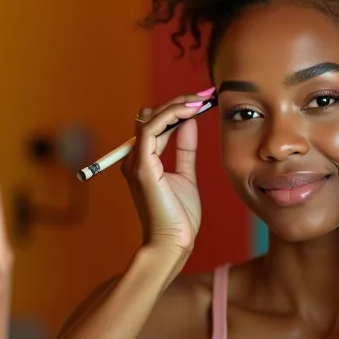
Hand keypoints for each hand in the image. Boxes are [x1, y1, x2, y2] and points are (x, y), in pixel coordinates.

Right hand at [121, 89, 213, 255]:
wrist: (173, 243)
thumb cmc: (179, 217)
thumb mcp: (186, 175)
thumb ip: (185, 149)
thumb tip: (189, 123)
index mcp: (144, 160)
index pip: (156, 123)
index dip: (177, 108)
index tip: (201, 101)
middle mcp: (136, 158)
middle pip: (151, 116)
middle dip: (177, 102)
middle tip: (203, 96)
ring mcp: (136, 162)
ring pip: (150, 118)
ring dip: (175, 105)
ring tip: (199, 100)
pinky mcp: (142, 167)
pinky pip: (151, 130)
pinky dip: (170, 115)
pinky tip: (190, 112)